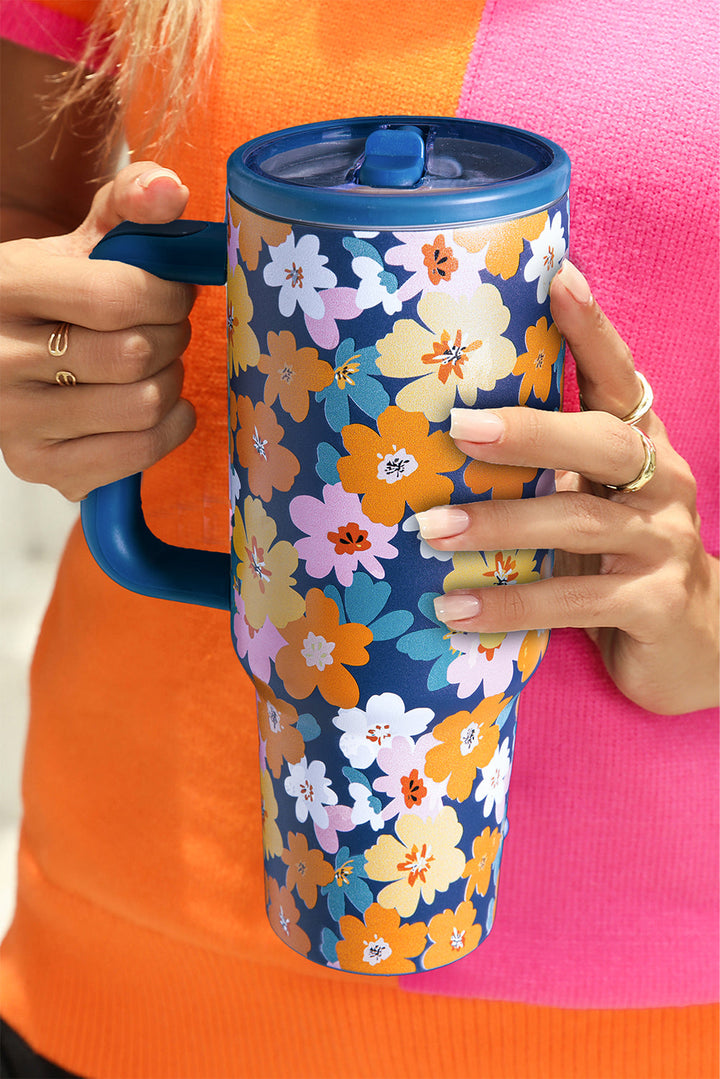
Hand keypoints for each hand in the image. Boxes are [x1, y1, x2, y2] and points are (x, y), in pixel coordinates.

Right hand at [0, 161, 196, 500]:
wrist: (1, 353)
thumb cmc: (51, 296)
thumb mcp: (78, 241)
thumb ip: (128, 205)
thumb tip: (169, 194)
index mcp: (7, 287)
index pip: (115, 297)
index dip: (167, 296)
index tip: (174, 293)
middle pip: (136, 354)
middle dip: (172, 337)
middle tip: (166, 330)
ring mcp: (15, 420)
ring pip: (143, 405)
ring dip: (172, 382)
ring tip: (157, 366)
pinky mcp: (38, 467)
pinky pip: (138, 453)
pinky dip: (170, 428)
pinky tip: (161, 406)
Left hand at [417, 260, 718, 714]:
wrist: (692, 643)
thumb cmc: (619, 557)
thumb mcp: (590, 501)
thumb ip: (545, 468)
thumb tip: (441, 434)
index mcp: (642, 447)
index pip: (619, 377)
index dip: (591, 329)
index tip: (555, 276)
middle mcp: (662, 485)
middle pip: (604, 442)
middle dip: (532, 431)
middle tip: (459, 428)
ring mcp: (664, 545)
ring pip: (580, 524)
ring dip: (500, 525)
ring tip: (431, 529)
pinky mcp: (654, 605)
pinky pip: (575, 602)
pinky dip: (511, 604)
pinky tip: (454, 609)